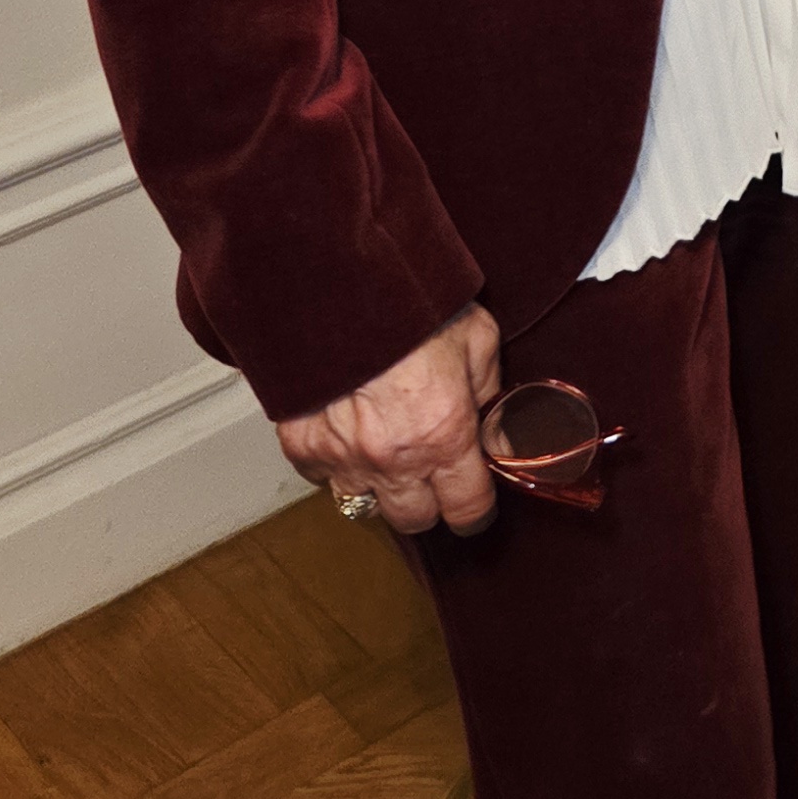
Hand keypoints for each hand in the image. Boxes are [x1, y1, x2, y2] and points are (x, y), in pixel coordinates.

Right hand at [278, 305, 503, 533]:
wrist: (336, 279)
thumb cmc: (408, 301)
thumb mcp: (476, 337)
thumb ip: (490, 392)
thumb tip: (496, 429)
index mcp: (443, 435)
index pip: (467, 509)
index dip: (475, 510)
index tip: (474, 504)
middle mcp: (393, 458)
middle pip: (413, 520)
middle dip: (426, 501)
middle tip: (429, 472)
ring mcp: (342, 457)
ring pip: (362, 503)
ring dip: (376, 485)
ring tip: (383, 450)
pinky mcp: (301, 445)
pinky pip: (320, 476)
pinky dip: (333, 462)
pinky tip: (345, 430)